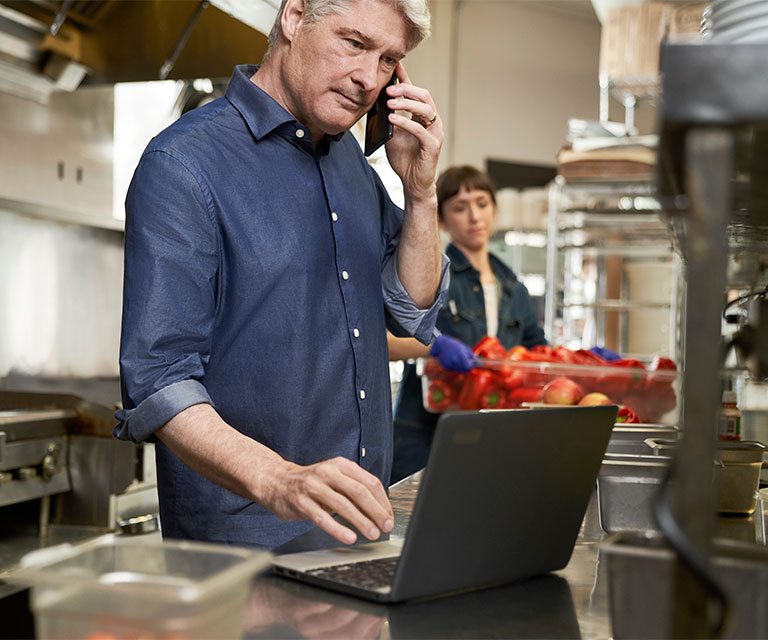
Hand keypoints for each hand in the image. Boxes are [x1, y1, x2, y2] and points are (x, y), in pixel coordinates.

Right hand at [260, 457, 393, 545]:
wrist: (276, 480)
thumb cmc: (310, 482)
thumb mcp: (333, 478)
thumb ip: (353, 489)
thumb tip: (379, 510)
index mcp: (341, 465)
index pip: (370, 482)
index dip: (383, 501)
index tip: (389, 516)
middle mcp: (328, 473)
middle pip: (359, 492)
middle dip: (376, 511)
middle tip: (385, 526)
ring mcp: (314, 487)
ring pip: (343, 505)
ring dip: (361, 521)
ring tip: (372, 533)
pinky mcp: (301, 502)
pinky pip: (323, 517)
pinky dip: (338, 528)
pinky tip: (349, 537)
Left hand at [384, 63, 442, 203]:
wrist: (412, 183)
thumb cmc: (404, 160)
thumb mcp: (392, 135)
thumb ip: (389, 120)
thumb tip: (377, 103)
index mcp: (423, 117)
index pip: (415, 93)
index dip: (406, 78)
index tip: (394, 66)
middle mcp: (432, 122)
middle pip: (424, 96)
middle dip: (406, 89)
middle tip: (389, 88)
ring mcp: (435, 133)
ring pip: (425, 109)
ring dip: (406, 103)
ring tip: (389, 103)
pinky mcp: (432, 145)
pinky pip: (420, 129)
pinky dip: (405, 122)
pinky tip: (392, 119)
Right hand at [430, 335, 475, 372]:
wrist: (441, 345)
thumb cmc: (455, 346)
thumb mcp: (465, 348)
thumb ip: (472, 356)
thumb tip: (479, 364)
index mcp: (460, 354)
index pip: (468, 366)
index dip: (470, 367)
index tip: (471, 365)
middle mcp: (454, 360)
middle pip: (463, 370)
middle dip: (466, 368)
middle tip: (465, 362)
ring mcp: (449, 363)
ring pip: (458, 371)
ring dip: (460, 368)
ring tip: (458, 360)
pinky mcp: (445, 366)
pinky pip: (453, 370)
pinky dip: (454, 367)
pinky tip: (453, 361)